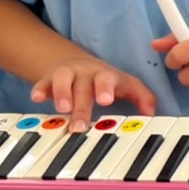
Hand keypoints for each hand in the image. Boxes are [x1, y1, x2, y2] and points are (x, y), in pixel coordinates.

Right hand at [30, 56, 156, 133]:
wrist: (79, 64)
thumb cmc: (107, 81)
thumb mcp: (128, 86)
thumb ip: (143, 98)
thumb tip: (152, 114)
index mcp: (106, 75)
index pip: (108, 78)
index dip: (106, 88)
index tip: (105, 100)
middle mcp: (86, 73)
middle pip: (84, 85)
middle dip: (82, 105)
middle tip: (80, 125)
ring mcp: (67, 74)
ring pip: (62, 79)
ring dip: (61, 93)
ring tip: (62, 110)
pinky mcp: (49, 79)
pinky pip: (42, 82)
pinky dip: (39, 89)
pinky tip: (36, 98)